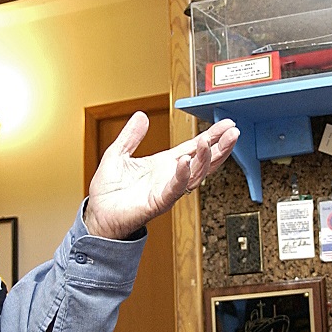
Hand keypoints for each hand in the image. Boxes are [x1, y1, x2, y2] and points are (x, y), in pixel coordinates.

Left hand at [83, 113, 238, 239]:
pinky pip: (175, 188)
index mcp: (164, 165)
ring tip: (209, 142)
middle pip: (203, 160)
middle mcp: (170, 177)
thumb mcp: (117, 154)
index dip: (211, 136)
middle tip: (233, 132)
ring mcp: (166, 190)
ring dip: (204, 158)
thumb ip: (130, 135)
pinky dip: (182, 175)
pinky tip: (187, 161)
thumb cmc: (108, 192)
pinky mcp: (158, 202)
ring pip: (195, 174)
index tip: (225, 124)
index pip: (193, 147)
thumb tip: (140, 116)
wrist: (98, 215)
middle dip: (220, 147)